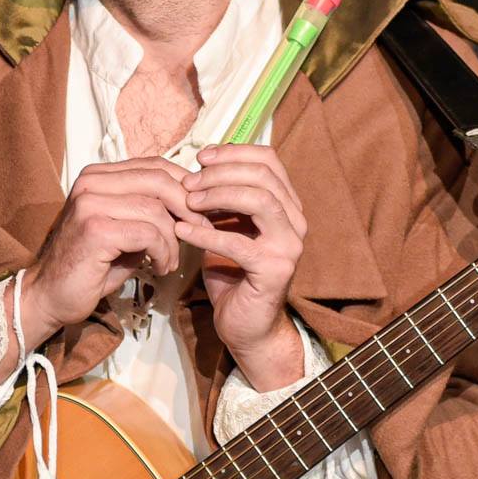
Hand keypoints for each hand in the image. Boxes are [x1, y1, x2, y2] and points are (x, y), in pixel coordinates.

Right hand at [21, 157, 209, 343]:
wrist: (51, 296)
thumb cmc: (92, 265)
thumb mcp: (124, 229)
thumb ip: (150, 211)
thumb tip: (193, 204)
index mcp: (99, 176)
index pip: (153, 165)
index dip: (184, 185)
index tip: (201, 211)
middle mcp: (92, 182)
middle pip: (158, 180)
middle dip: (187, 207)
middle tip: (201, 231)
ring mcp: (90, 203)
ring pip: (155, 209)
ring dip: (173, 239)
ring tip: (171, 260)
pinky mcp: (95, 229)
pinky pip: (147, 233)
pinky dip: (163, 251)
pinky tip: (160, 267)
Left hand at [175, 144, 307, 390]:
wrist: (246, 326)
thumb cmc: (232, 273)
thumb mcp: (227, 226)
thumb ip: (222, 199)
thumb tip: (197, 167)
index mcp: (286, 205)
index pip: (268, 160)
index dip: (234, 152)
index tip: (201, 157)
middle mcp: (295, 221)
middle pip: (263, 175)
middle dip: (221, 173)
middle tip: (189, 181)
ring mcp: (289, 246)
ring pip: (259, 200)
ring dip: (217, 195)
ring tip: (187, 202)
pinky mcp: (275, 270)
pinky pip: (239, 242)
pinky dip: (206, 233)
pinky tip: (182, 231)